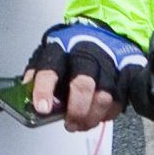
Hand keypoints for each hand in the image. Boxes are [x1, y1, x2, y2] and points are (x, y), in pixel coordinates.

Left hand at [24, 21, 149, 130]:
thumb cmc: (73, 48)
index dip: (44, 90)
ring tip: (83, 124)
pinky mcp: (128, 71)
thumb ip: (36, 73)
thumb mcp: (49, 53)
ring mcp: (111, 61)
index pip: (50, 69)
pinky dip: (109, 113)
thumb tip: (25, 94)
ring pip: (105, 97)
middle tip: (70, 123)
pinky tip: (99, 115)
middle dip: (76, 111)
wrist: (106, 30)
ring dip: (92, 117)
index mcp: (62, 47)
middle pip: (84, 85)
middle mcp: (88, 52)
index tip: (42, 109)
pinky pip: (121, 99)